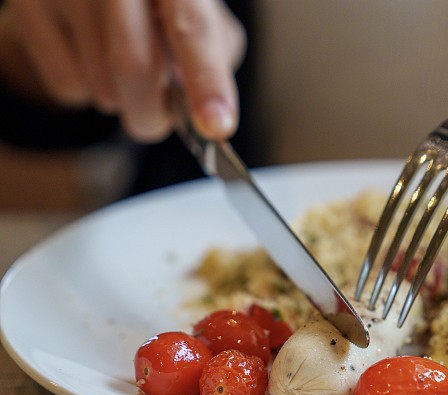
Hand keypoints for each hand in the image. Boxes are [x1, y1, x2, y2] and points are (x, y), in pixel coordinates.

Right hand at [0, 0, 245, 141]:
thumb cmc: (164, 9)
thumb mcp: (205, 21)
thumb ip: (213, 62)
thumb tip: (211, 116)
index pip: (193, 28)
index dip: (207, 81)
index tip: (216, 126)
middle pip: (135, 67)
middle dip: (152, 112)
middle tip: (156, 115)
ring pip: (101, 87)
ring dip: (122, 100)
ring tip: (122, 65)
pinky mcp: (28, 4)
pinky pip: (68, 87)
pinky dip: (89, 93)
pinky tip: (90, 58)